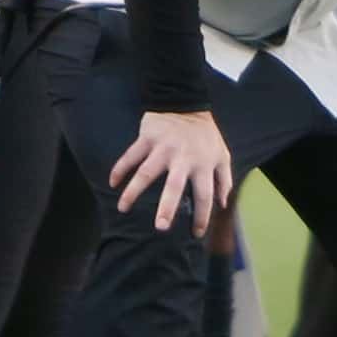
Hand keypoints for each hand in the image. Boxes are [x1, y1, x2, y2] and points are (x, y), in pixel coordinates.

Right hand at [112, 108, 233, 236]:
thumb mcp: (222, 155)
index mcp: (203, 165)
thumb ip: (224, 180)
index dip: (202, 216)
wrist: (185, 103)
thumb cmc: (205, 134)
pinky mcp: (146, 138)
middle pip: (173, 186)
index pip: (204, 196)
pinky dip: (119, 168)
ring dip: (132, 191)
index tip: (196, 233)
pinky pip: (130, 156)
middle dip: (166, 207)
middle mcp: (182, 159)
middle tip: (159, 227)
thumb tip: (222, 204)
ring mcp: (162, 148)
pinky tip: (113, 183)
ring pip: (145, 172)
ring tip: (122, 208)